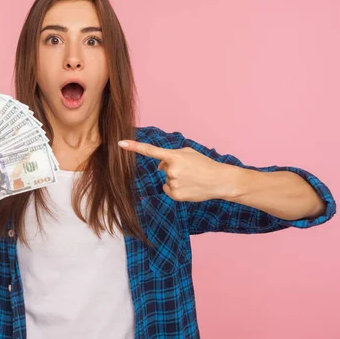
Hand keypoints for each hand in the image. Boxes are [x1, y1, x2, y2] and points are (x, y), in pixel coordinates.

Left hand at [118, 140, 236, 201]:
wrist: (219, 180)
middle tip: (189, 170)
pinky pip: (168, 189)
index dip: (134, 147)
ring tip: (192, 178)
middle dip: (172, 168)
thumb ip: (170, 156)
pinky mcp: (175, 195)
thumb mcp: (188, 153)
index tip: (120, 144)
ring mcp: (172, 183)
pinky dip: (176, 188)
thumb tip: (159, 167)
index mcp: (174, 156)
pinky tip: (189, 187)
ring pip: (166, 180)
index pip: (150, 151)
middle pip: (162, 168)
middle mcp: (171, 170)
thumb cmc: (204, 164)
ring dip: (176, 179)